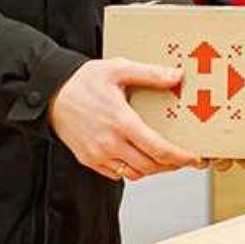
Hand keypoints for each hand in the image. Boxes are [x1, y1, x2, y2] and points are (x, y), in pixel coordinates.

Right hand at [49, 58, 199, 180]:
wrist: (50, 93)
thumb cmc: (83, 80)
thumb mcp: (118, 69)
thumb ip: (149, 74)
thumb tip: (176, 76)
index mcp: (121, 122)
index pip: (158, 149)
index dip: (180, 157)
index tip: (194, 158)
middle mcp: (109, 143)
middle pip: (150, 166)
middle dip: (171, 165)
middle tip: (183, 158)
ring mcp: (98, 154)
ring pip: (134, 174)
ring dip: (152, 169)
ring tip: (163, 159)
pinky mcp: (88, 159)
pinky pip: (116, 174)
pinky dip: (132, 170)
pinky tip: (138, 157)